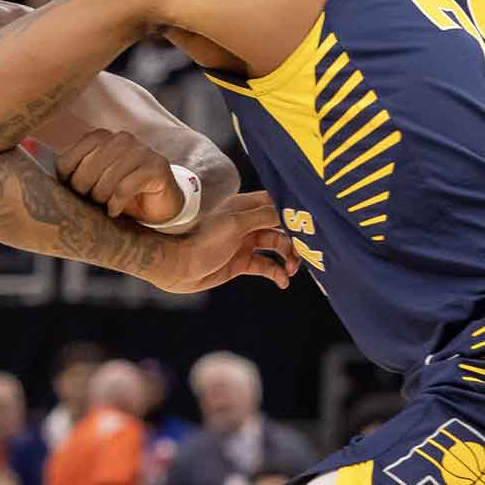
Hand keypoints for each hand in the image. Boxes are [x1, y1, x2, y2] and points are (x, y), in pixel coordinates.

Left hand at [55, 128, 184, 223]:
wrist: (159, 203)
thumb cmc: (119, 191)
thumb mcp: (93, 180)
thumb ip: (71, 173)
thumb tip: (32, 159)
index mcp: (100, 137)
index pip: (67, 160)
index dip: (67, 182)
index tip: (75, 194)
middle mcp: (120, 138)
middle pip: (86, 170)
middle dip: (85, 193)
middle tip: (93, 202)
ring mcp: (140, 151)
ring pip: (106, 179)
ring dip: (102, 199)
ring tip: (105, 206)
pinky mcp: (156, 166)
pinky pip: (126, 187)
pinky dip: (116, 204)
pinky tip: (115, 210)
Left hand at [147, 190, 298, 293]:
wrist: (174, 264)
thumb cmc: (199, 238)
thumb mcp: (234, 224)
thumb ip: (263, 216)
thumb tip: (290, 211)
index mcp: (243, 206)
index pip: (276, 202)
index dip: (293, 210)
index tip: (311, 222)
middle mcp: (246, 222)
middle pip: (281, 226)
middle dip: (296, 238)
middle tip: (306, 252)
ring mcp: (243, 242)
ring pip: (277, 246)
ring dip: (289, 256)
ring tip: (292, 269)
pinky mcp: (240, 262)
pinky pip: (266, 266)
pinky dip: (277, 273)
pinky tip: (283, 281)